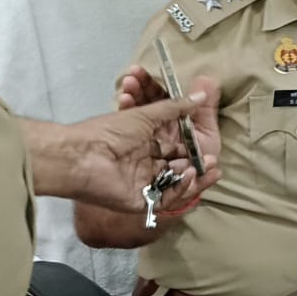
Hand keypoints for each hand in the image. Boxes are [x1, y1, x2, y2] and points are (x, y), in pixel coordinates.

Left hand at [71, 80, 222, 212]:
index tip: (212, 145)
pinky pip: (165, 198)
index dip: (194, 147)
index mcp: (144, 144)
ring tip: (210, 168)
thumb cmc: (110, 131)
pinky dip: (180, 189)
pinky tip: (190, 176)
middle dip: (198, 164)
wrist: (82, 155)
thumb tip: (201, 94)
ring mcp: (142, 183)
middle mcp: (144, 164)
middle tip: (214, 160)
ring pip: (175, 184)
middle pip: (178, 167)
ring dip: (194, 177)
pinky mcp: (140, 201)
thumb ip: (176, 107)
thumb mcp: (146, 114)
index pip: (176, 148)